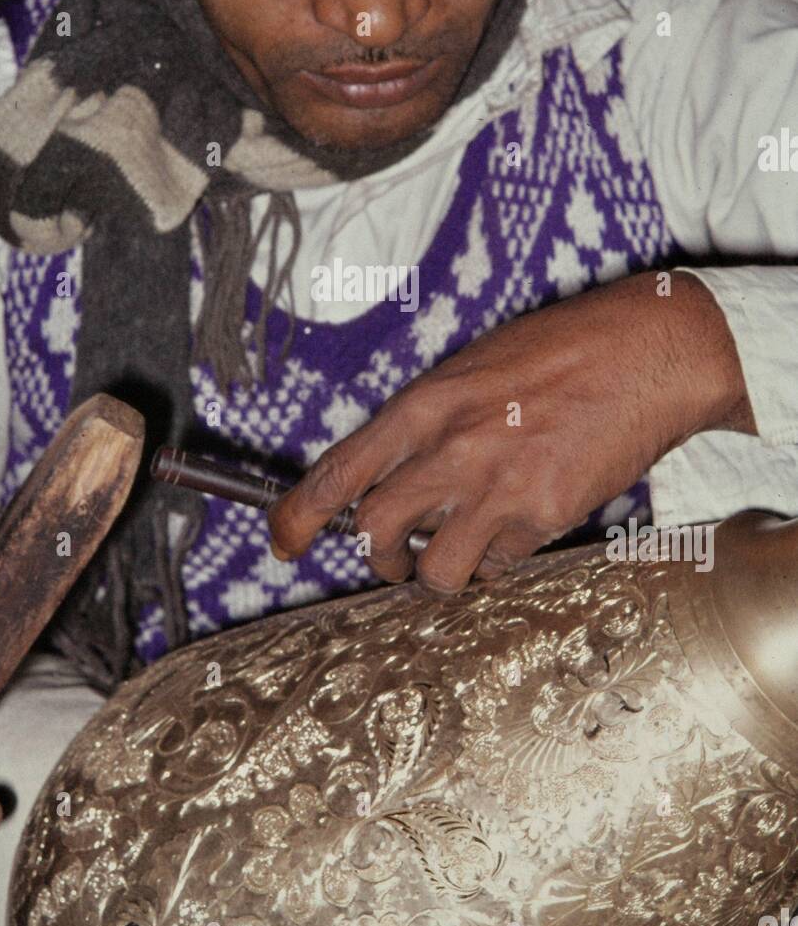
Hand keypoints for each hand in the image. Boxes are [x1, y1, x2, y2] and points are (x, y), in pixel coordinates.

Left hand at [268, 272, 754, 593]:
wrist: (645, 350)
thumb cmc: (560, 350)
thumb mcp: (472, 370)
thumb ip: (428, 424)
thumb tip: (394, 476)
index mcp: (426, 404)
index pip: (339, 470)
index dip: (297, 516)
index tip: (282, 543)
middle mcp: (451, 447)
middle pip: (372, 532)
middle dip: (377, 558)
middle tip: (395, 559)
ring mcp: (497, 486)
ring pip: (433, 569)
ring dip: (438, 575)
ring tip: (461, 555)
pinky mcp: (543, 515)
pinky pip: (499, 564)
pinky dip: (500, 560)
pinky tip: (520, 527)